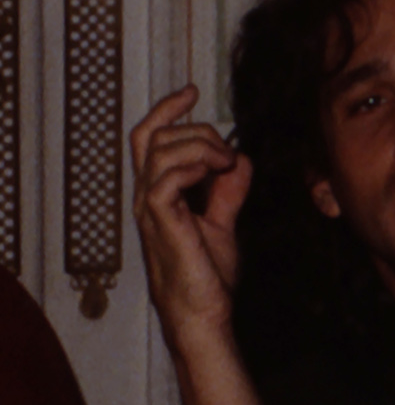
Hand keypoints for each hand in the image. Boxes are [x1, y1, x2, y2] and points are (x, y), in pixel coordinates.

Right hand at [130, 85, 252, 348]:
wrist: (202, 312)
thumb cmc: (205, 276)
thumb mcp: (222, 222)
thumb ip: (227, 190)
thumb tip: (238, 160)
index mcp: (157, 192)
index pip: (149, 136)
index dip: (167, 108)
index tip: (192, 92)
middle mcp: (146, 195)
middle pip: (155, 135)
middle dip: (196, 129)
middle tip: (227, 150)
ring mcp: (150, 207)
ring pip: (160, 150)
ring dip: (199, 146)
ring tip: (225, 163)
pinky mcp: (160, 221)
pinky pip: (164, 178)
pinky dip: (193, 166)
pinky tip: (215, 174)